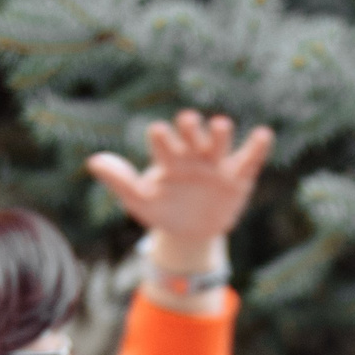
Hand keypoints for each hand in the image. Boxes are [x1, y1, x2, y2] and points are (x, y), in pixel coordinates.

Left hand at [86, 110, 272, 254]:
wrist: (190, 233)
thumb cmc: (161, 211)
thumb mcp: (139, 201)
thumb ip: (119, 181)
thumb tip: (92, 161)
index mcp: (168, 158)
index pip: (163, 143)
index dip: (161, 138)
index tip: (157, 133)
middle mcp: (192, 155)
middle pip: (192, 136)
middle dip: (190, 128)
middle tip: (187, 120)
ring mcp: (217, 164)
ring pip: (219, 143)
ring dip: (219, 133)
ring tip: (220, 125)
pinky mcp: (239, 176)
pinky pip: (249, 159)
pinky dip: (257, 147)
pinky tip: (263, 134)